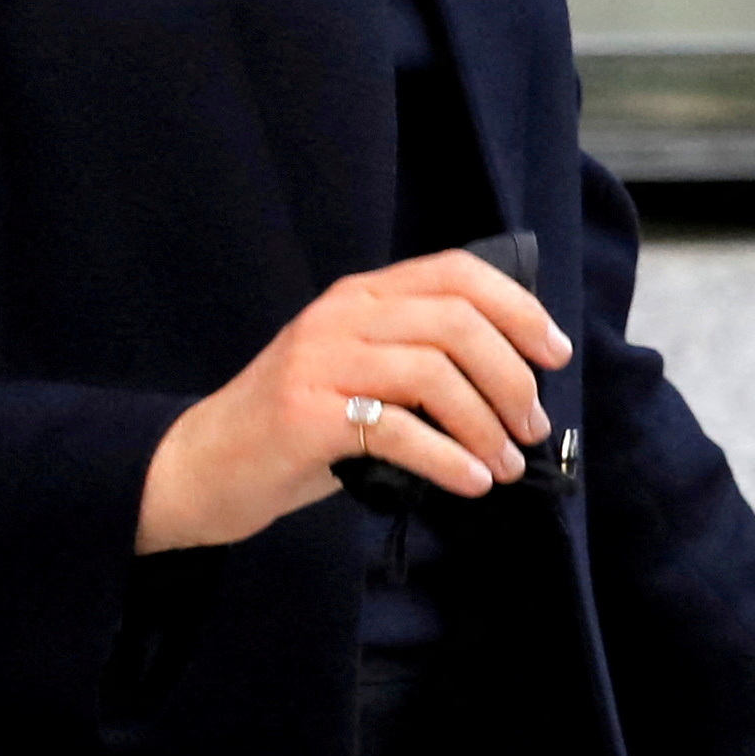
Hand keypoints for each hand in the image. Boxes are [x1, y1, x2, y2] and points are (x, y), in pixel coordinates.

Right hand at [134, 243, 573, 553]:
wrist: (200, 467)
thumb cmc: (296, 428)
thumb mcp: (358, 372)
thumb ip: (418, 360)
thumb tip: (513, 384)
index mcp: (361, 294)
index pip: (457, 273)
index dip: (518, 308)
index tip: (554, 353)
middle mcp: (341, 315)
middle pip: (456, 322)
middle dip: (511, 376)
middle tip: (531, 426)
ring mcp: (319, 361)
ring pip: (433, 373)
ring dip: (485, 424)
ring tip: (504, 464)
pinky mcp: (304, 415)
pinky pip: (397, 429)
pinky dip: (448, 457)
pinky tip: (470, 482)